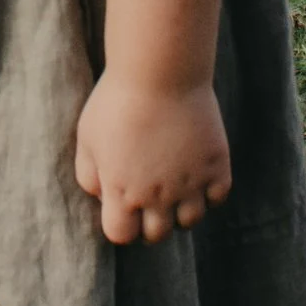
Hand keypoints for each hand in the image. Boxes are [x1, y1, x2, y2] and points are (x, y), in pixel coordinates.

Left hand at [74, 74, 232, 243]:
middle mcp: (157, 197)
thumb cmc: (116, 100)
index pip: (121, 235)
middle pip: (156, 234)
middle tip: (150, 196)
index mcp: (121, 193)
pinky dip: (209, 190)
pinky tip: (197, 171)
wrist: (160, 70)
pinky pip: (218, 197)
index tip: (122, 204)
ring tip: (175, 186)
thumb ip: (88, 174)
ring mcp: (190, 184)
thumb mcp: (87, 137)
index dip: (121, 222)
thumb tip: (101, 196)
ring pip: (190, 221)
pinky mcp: (216, 166)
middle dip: (150, 220)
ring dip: (181, 209)